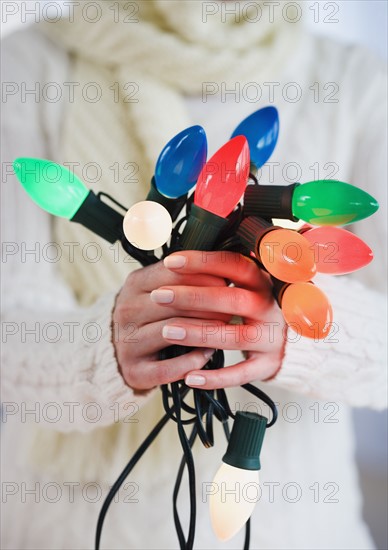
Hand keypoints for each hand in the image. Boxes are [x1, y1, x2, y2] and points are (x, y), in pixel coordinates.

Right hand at [112, 257, 229, 391]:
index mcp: (135, 284)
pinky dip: (192, 361)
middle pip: (174, 302)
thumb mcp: (158, 287)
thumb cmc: (149, 313)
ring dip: (203, 330)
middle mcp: (127, 311)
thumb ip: (183, 277)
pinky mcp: (135, 371)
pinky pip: (168, 368)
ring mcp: (128, 342)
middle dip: (209, 303)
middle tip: (233, 306)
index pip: (172, 273)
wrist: (118, 347)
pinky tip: (207, 354)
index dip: (204, 275)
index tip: (226, 280)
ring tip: (224, 328)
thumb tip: (223, 268)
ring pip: (172, 332)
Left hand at [155, 251, 285, 388]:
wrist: (292, 338)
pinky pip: (241, 374)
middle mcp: (270, 307)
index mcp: (263, 281)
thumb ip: (223, 274)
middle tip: (159, 295)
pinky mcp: (267, 365)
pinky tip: (190, 376)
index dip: (202, 262)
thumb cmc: (256, 306)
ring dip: (198, 333)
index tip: (170, 262)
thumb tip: (180, 260)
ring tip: (167, 330)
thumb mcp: (248, 284)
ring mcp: (271, 338)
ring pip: (234, 336)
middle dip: (192, 297)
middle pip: (231, 299)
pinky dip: (215, 377)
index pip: (234, 265)